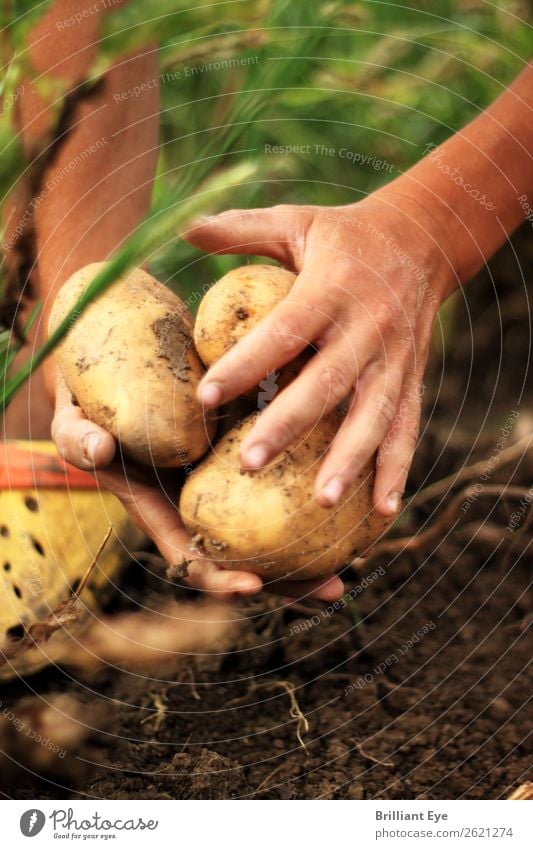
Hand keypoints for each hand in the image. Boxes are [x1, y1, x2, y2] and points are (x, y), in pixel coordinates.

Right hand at [51, 375, 342, 601]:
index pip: (191, 557)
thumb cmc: (86, 396)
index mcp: (160, 508)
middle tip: (334, 589)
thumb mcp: (72, 418)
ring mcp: (224, 475)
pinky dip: (313, 482)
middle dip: (288, 580)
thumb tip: (101, 450)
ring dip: (314, 541)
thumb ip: (78, 437)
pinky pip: (281, 472)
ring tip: (363, 550)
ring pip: (272, 520)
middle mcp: (199, 499)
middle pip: (246, 554)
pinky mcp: (245, 442)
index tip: (254, 589)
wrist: (108, 358)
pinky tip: (352, 482)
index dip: (220, 579)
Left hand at [185, 192, 455, 514]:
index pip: (284, 331)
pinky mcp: (412, 378)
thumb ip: (241, 229)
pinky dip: (397, 469)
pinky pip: (407, 427)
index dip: (246, 364)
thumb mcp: (296, 222)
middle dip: (289, 426)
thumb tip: (182, 226)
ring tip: (323, 502)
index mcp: (330, 288)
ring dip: (350, 460)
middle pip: (326, 383)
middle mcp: (366, 327)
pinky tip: (384, 511)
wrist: (423, 238)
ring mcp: (394, 358)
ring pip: (373, 415)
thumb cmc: (344, 236)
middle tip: (249, 464)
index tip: (205, 396)